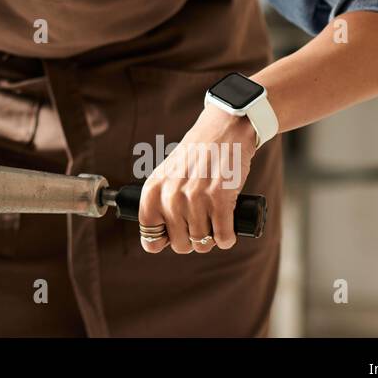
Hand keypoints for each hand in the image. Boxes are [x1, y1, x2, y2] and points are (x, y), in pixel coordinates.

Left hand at [137, 104, 258, 254]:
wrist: (222, 131)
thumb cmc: (195, 156)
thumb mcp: (166, 176)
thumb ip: (160, 203)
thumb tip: (159, 240)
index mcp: (151, 192)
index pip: (150, 239)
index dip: (165, 241)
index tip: (176, 234)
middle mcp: (170, 198)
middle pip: (180, 246)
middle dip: (192, 239)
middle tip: (201, 222)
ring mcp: (194, 200)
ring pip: (203, 243)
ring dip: (212, 237)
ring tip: (214, 220)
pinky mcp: (220, 200)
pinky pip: (224, 238)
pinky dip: (228, 237)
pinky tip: (228, 227)